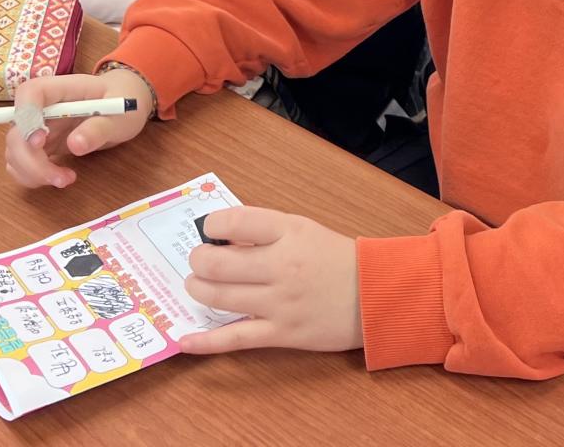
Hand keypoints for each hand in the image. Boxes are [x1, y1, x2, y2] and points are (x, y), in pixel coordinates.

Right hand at [3, 67, 153, 188]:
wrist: (122, 105)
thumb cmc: (121, 103)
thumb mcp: (120, 116)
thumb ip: (99, 129)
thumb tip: (75, 145)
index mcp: (60, 88)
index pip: (30, 93)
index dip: (27, 117)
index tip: (40, 142)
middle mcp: (41, 107)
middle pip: (16, 131)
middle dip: (31, 161)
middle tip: (61, 178)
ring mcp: (37, 127)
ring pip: (14, 152)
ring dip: (32, 173)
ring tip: (66, 179)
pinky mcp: (39, 146)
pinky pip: (21, 163)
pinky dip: (33, 177)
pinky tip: (59, 178)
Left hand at [180, 207, 363, 355]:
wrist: (378, 294)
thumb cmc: (337, 259)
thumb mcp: (304, 230)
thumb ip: (265, 230)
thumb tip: (221, 238)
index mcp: (288, 232)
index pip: (234, 221)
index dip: (211, 226)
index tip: (210, 232)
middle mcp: (281, 266)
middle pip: (218, 263)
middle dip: (198, 262)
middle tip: (199, 263)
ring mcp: (280, 303)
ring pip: (220, 297)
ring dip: (198, 290)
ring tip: (198, 286)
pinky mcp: (282, 333)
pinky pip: (236, 338)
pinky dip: (206, 341)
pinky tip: (185, 340)